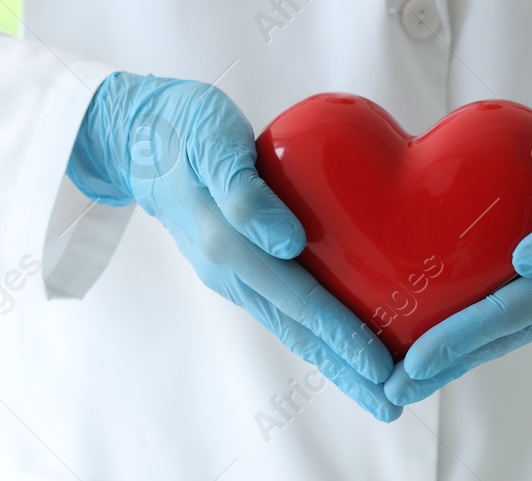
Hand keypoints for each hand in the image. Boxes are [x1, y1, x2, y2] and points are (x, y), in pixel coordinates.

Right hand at [70, 72, 398, 419]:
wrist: (139, 134)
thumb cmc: (185, 128)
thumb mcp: (213, 144)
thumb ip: (244, 193)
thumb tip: (286, 241)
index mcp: (227, 244)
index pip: (297, 299)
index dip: (340, 333)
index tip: (379, 365)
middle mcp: (229, 269)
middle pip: (296, 329)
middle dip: (344, 367)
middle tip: (392, 403)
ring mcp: (230, 271)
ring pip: (290, 324)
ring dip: (332, 358)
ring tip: (374, 386)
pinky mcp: (237, 263)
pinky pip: (282, 304)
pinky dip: (314, 329)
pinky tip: (340, 340)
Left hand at [384, 104, 531, 405]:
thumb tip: (531, 259)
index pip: (508, 312)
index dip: (459, 336)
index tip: (416, 359)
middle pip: (500, 334)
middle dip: (447, 361)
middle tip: (396, 386)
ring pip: (504, 328)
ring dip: (458, 350)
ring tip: (413, 370)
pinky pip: (511, 304)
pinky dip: (476, 322)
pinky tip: (448, 323)